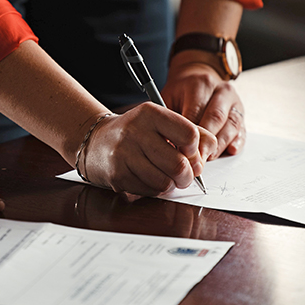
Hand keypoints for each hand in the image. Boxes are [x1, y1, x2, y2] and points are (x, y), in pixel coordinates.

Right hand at [80, 103, 216, 195]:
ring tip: (165, 176)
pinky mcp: (117, 175)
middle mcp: (135, 131)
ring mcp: (124, 154)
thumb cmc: (136, 132)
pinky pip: (149, 191)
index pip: (190, 135)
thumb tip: (208, 153)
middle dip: (188, 176)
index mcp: (150, 113)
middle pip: (180, 165)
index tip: (189, 153)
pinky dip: (154, 189)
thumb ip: (191, 132)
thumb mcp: (161, 122)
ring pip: (165, 182)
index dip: (195, 150)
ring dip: (170, 184)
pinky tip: (147, 178)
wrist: (95, 141)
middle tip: (184, 174)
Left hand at [162, 60, 245, 159]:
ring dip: (220, 145)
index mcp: (200, 84)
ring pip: (231, 125)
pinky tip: (230, 151)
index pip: (196, 112)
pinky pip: (242, 129)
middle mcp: (221, 90)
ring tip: (207, 158)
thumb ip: (168, 118)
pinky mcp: (241, 113)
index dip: (189, 134)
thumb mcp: (168, 97)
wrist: (198, 78)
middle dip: (205, 142)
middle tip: (195, 160)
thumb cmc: (180, 93)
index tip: (181, 152)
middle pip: (215, 118)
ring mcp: (234, 101)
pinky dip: (237, 142)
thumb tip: (166, 143)